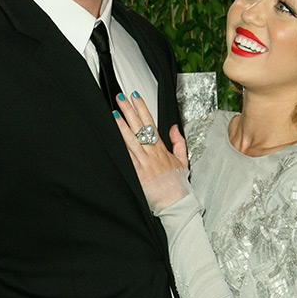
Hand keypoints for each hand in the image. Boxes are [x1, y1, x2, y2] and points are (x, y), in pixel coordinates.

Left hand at [114, 93, 188, 210]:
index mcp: (161, 148)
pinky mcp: (137, 172)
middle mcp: (151, 152)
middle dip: (129, 111)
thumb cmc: (177, 183)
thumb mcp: (182, 159)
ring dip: (121, 126)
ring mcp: (144, 162)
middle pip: (138, 127)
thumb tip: (174, 128)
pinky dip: (120, 147)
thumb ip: (178, 141)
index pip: (150, 122)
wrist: (175, 200)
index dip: (142, 108)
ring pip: (131, 139)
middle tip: (120, 98)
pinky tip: (114, 138)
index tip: (135, 97)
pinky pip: (127, 157)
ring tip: (114, 113)